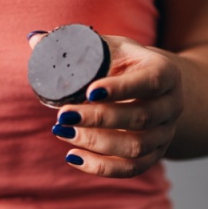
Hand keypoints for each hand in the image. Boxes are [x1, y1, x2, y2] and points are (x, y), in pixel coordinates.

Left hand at [30, 32, 183, 177]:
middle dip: (99, 119)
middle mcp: (172, 105)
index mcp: (165, 73)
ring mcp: (165, 134)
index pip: (150, 82)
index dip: (121, 89)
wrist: (157, 89)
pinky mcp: (154, 155)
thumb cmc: (127, 64)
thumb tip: (35, 39)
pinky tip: (73, 156)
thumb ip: (76, 45)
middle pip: (141, 118)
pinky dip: (101, 167)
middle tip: (64, 115)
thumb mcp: (110, 48)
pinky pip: (131, 169)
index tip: (89, 92)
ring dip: (97, 143)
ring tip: (63, 132)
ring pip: (136, 147)